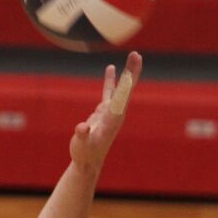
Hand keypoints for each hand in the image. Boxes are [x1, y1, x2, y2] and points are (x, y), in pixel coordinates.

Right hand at [69, 52, 141, 174]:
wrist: (88, 163)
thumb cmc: (84, 154)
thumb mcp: (81, 145)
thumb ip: (82, 135)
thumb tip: (82, 127)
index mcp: (113, 118)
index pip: (123, 95)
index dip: (127, 80)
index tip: (132, 67)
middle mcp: (116, 113)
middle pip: (127, 89)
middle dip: (132, 71)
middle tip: (137, 54)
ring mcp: (111, 112)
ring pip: (121, 88)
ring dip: (126, 72)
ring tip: (133, 56)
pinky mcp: (104, 112)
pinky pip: (109, 92)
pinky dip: (111, 80)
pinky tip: (111, 68)